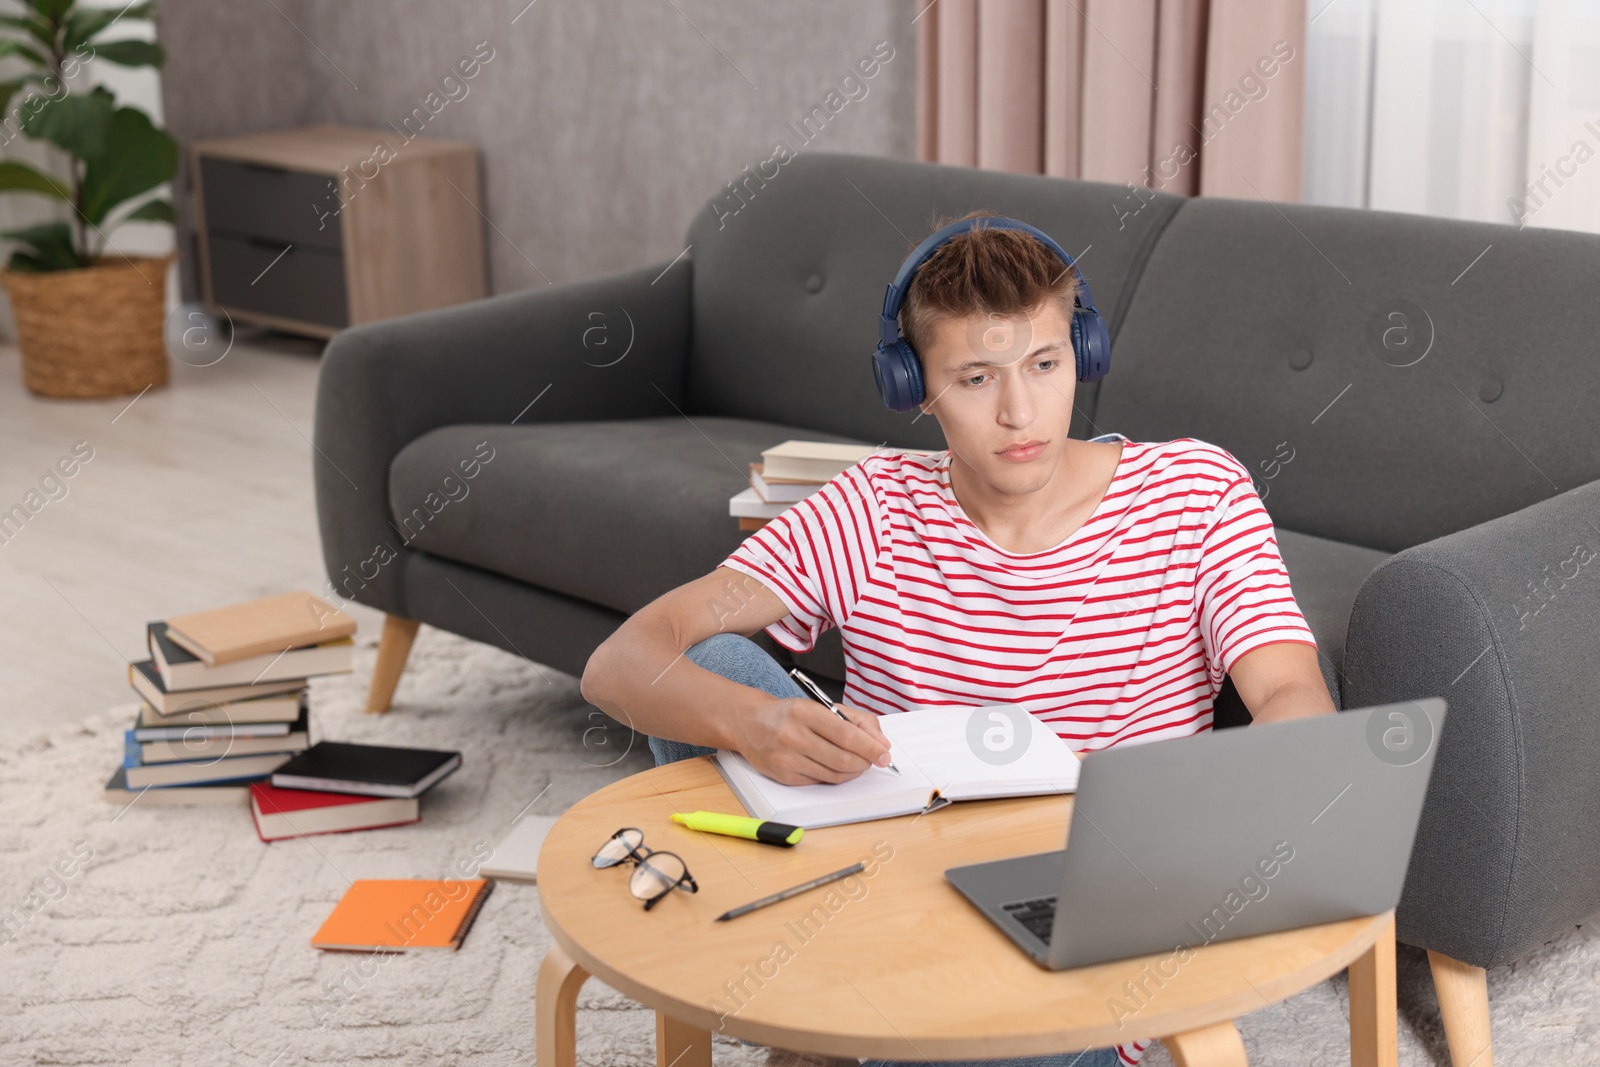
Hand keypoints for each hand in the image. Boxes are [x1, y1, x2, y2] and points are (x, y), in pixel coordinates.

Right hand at [731, 697, 892, 785]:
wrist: (750, 723)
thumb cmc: (791, 714)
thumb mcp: (823, 706)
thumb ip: (857, 720)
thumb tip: (881, 743)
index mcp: (806, 712)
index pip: (847, 736)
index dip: (870, 748)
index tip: (885, 755)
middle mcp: (794, 736)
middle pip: (843, 759)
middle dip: (865, 762)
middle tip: (873, 760)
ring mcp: (787, 758)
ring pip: (834, 774)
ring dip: (853, 772)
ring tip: (856, 763)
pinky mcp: (783, 776)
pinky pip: (820, 781)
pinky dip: (834, 776)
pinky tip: (834, 766)